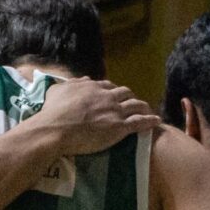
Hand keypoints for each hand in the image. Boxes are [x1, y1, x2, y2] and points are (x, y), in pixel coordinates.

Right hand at [32, 77, 160, 154]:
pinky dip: (150, 120)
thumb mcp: (58, 90)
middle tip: (132, 103)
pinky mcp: (120, 127)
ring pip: (136, 105)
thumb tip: (84, 80)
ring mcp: (115, 111)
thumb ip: (72, 84)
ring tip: (147, 110)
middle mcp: (107, 96)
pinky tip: (156, 121)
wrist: (56, 129)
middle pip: (125, 93)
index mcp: (93, 87)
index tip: (114, 95)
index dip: (113, 91)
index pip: (108, 86)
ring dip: (143, 106)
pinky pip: (140, 122)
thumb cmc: (53, 112)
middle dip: (130, 97)